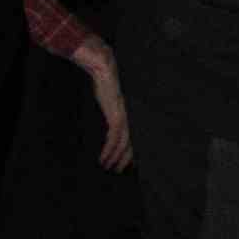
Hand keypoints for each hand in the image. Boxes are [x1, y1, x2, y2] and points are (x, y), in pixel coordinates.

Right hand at [70, 36, 132, 171]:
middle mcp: (130, 114)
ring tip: (110, 167)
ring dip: (116, 157)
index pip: (135, 135)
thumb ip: (113, 110)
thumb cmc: (105, 82)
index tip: (127, 162)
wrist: (103, 67)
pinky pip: (114, 138)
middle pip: (133, 142)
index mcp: (130, 111)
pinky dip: (109, 150)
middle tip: (120, 170)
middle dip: (127, 158)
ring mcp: (125, 114)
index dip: (132, 150)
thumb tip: (111, 121)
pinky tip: (103, 158)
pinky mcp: (117, 114)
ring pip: (124, 143)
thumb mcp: (109, 99)